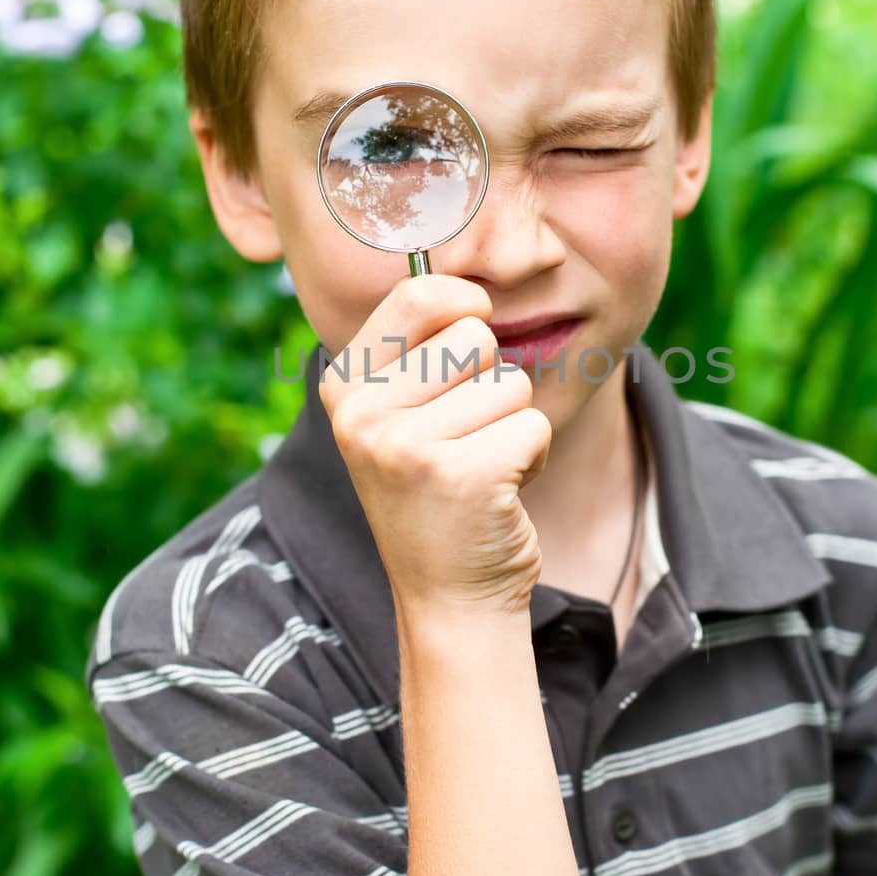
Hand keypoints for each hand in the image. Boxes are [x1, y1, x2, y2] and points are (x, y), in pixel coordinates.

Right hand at [319, 274, 551, 621]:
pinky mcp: (460, 475)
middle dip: (491, 384)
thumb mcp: (401, 414)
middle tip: (465, 440)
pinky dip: (533, 455)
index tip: (470, 347)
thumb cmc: (439, 491)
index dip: (465, 308)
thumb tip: (469, 278)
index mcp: (343, 386)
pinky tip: (499, 492)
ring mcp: (405, 445)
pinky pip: (533, 423)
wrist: (450, 596)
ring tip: (480, 467)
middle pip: (475, 336)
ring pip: (510, 382)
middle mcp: (361, 414)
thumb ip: (419, 347)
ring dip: (513, 425)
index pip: (417, 295)